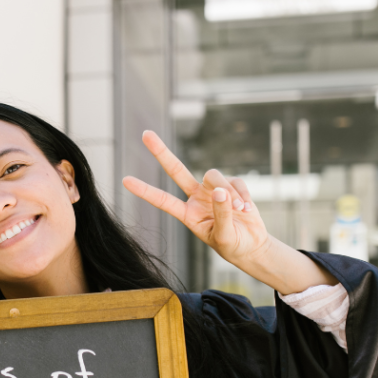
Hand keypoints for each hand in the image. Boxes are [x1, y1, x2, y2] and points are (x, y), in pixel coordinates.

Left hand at [122, 130, 269, 266]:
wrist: (252, 244)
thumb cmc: (232, 245)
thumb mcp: (224, 236)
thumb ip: (221, 214)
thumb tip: (220, 191)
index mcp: (187, 214)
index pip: (162, 200)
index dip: (145, 191)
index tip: (125, 181)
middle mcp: (196, 198)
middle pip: (177, 170)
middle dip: (161, 152)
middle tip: (145, 133)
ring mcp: (212, 190)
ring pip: (213, 176)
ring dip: (228, 191)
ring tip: (240, 210)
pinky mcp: (231, 185)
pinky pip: (236, 182)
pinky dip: (243, 195)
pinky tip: (248, 209)